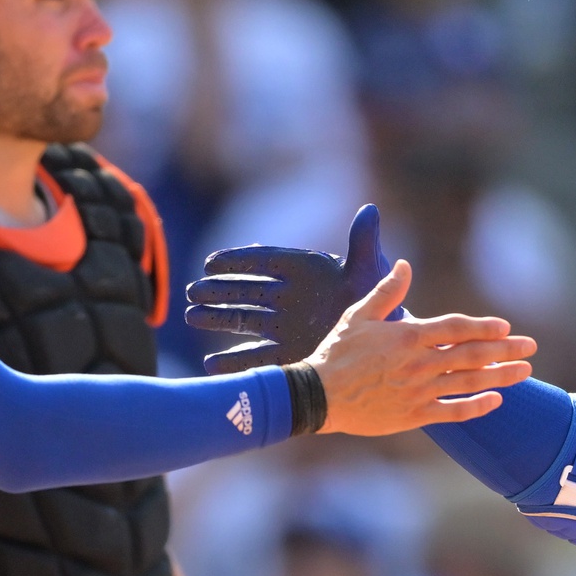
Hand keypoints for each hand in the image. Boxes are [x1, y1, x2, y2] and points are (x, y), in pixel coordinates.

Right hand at [186, 203, 398, 371]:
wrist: (383, 339)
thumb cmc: (377, 300)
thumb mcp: (370, 270)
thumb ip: (363, 242)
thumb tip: (369, 211)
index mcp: (304, 271)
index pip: (264, 262)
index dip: (237, 261)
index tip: (211, 263)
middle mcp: (289, 297)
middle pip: (247, 292)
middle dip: (219, 291)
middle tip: (193, 292)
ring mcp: (286, 326)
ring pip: (244, 321)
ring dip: (218, 319)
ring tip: (192, 316)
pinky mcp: (289, 353)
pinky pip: (257, 357)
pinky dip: (235, 361)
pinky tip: (212, 364)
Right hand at [304, 262, 534, 434]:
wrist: (318, 395)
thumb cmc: (337, 352)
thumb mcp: (358, 315)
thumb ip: (387, 292)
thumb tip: (405, 266)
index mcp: (409, 336)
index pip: (456, 328)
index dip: (483, 327)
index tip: (505, 327)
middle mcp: (420, 363)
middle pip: (473, 354)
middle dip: (506, 350)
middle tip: (531, 346)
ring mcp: (419, 391)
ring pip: (469, 382)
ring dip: (501, 376)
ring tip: (525, 371)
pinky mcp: (414, 415)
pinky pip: (453, 412)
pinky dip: (477, 406)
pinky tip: (496, 400)